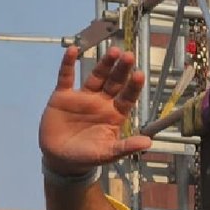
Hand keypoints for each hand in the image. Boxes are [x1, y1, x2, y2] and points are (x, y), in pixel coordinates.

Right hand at [38, 46, 151, 175]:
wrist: (61, 159)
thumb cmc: (88, 156)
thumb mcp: (108, 153)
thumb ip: (126, 146)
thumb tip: (148, 143)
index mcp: (115, 115)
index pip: (127, 97)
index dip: (133, 87)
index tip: (140, 75)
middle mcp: (101, 103)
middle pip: (114, 82)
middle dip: (122, 69)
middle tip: (129, 55)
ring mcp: (83, 97)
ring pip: (96, 76)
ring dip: (104, 64)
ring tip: (113, 50)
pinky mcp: (63, 96)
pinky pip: (66, 77)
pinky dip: (68, 63)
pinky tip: (73, 50)